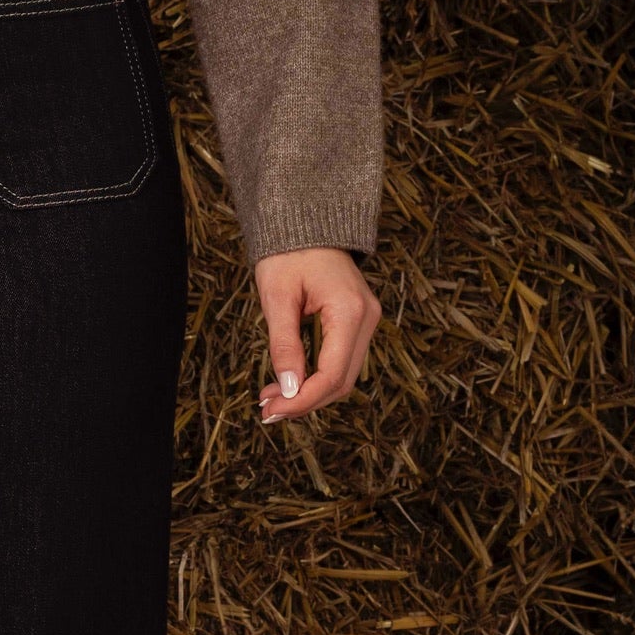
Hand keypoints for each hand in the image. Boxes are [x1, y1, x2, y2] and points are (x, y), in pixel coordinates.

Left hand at [254, 247, 379, 422]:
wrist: (307, 223)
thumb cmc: (289, 253)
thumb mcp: (277, 298)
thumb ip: (284, 345)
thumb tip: (287, 389)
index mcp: (350, 312)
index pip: (331, 375)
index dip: (301, 400)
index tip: (271, 411)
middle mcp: (367, 319)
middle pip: (341, 382)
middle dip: (304, 402)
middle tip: (266, 412)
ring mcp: (367, 321)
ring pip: (342, 376)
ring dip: (309, 394)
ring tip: (272, 399)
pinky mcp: (358, 322)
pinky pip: (341, 361)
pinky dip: (316, 378)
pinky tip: (288, 383)